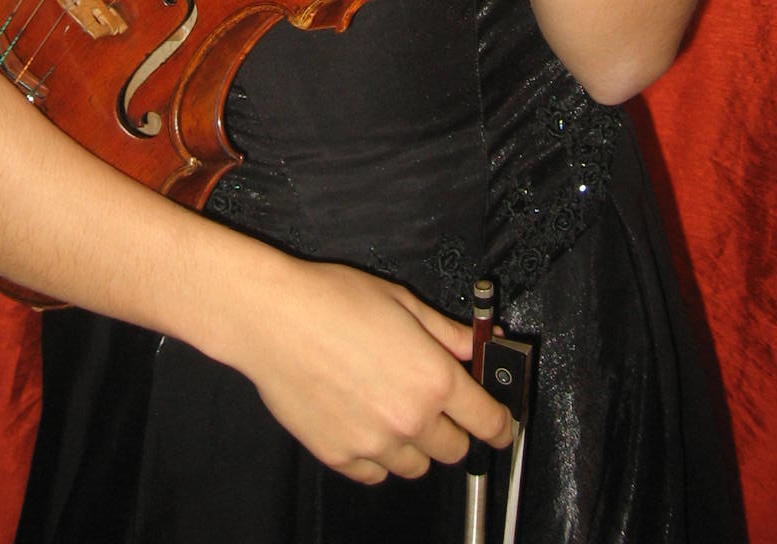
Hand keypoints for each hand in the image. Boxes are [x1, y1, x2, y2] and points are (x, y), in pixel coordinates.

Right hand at [234, 259, 511, 484]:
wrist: (274, 318)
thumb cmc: (334, 300)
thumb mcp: (403, 303)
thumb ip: (448, 332)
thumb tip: (481, 343)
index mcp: (434, 378)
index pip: (488, 421)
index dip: (501, 426)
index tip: (502, 427)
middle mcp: (410, 419)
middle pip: (455, 450)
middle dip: (453, 429)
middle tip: (433, 402)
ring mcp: (374, 444)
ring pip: (416, 467)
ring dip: (415, 445)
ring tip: (392, 409)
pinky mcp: (340, 457)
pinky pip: (375, 475)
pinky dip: (377, 457)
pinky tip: (365, 423)